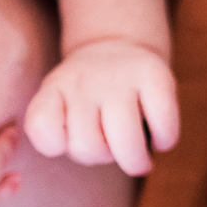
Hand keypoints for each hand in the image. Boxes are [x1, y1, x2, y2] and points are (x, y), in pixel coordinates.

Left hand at [24, 39, 178, 175]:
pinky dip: (165, 140)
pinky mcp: (157, 76)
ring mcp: (121, 76)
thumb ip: (54, 134)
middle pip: (87, 147)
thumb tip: (90, 151)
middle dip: (102, 157)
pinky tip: (158, 135)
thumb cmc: (86, 97)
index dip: (57, 144)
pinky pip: (163, 128)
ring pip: (125, 143)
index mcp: (55, 89)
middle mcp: (85, 80)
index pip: (42, 127)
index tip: (70, 137)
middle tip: (110, 146)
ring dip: (134, 160)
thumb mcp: (59, 106)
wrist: (115, 45)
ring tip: (137, 155)